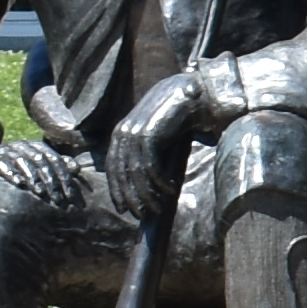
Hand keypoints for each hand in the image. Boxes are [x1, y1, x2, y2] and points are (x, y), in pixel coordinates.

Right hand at [0, 135, 95, 210]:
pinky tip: (19, 184)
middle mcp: (20, 147)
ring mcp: (3, 152)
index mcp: (33, 147)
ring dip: (34, 177)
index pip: (54, 158)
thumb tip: (77, 167)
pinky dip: (11, 172)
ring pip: (23, 161)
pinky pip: (1, 164)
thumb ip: (54, 167)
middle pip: (40, 160)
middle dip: (52, 179)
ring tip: (41, 193)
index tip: (71, 194)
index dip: (64, 175)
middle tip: (58, 197)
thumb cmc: (11, 173)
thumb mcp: (33, 171)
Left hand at [102, 65, 226, 220]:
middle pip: (120, 173)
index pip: (113, 166)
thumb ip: (151, 149)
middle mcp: (123, 132)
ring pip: (135, 173)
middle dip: (130, 197)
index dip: (117, 189)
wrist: (193, 93)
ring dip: (147, 194)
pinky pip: (149, 166)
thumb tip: (151, 178)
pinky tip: (170, 190)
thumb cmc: (179, 114)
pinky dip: (159, 182)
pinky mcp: (148, 134)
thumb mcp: (160, 133)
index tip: (124, 208)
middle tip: (141, 214)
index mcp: (122, 132)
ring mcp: (134, 133)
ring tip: (158, 208)